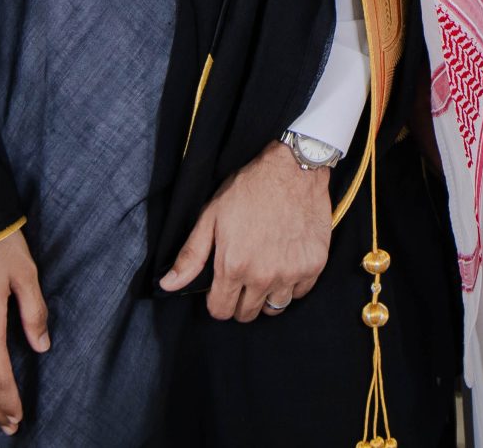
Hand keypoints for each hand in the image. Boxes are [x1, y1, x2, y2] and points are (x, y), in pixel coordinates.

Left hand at [159, 139, 331, 321]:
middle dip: (241, 300)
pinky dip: (292, 283)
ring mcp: (291, 272)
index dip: (217, 301)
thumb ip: (191, 255)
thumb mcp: (212, 216)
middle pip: (247, 314)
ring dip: (267, 295)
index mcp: (234, 266)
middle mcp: (263, 276)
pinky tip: (286, 263)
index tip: (221, 288)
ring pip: (275, 307)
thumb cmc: (249, 188)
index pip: (221, 311)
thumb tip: (168, 285)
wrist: (293, 168)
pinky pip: (300, 292)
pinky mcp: (314, 265)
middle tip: (243, 277)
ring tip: (265, 272)